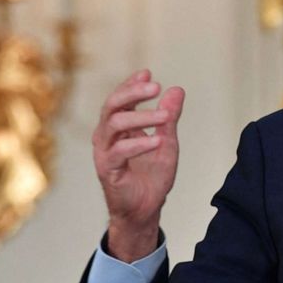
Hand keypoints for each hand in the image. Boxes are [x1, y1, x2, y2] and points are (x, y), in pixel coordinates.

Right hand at [92, 69, 184, 261]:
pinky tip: (157, 141)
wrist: (145, 209)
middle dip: (132, 93)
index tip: (147, 73)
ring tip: (166, 116)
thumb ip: (169, 118)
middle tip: (155, 86)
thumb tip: (177, 89)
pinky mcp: (108, 171)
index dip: (131, 85)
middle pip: (111, 106)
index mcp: (118, 128)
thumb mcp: (167, 142)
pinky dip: (139, 144)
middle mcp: (107, 137)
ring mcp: (105, 153)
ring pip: (114, 124)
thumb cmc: (152, 176)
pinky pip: (119, 152)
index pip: (119, 99)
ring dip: (141, 117)